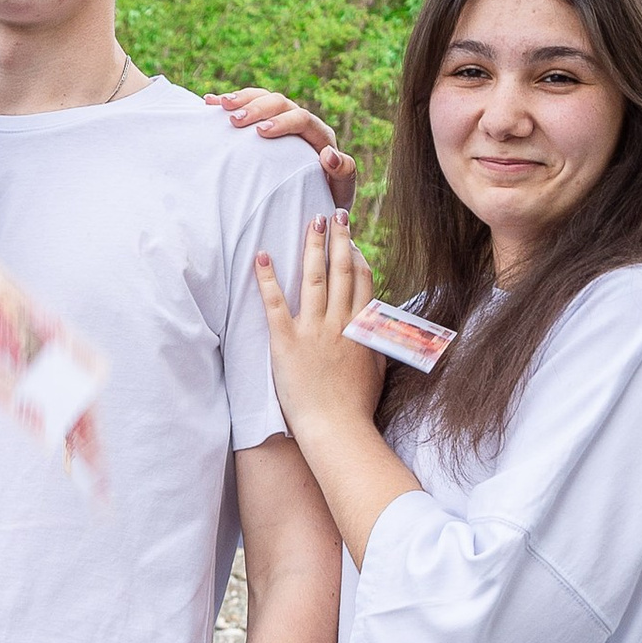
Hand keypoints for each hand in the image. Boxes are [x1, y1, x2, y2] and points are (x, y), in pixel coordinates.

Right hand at [209, 84, 356, 203]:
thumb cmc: (324, 202)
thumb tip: (329, 154)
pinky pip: (247, 105)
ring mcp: (280, 121)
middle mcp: (300, 123)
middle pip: (279, 103)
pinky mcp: (263, 124)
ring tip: (220, 105)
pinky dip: (229, 102)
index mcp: (319, 136)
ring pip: (262, 98)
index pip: (302, 119)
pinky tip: (209, 103)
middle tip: (235, 120)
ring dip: (241, 99)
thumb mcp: (338, 193)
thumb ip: (344, 175)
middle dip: (257, 108)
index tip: (261, 132)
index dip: (282, 122)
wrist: (310, 204)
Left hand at [255, 212, 388, 446]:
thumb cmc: (356, 404)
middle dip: (339, 238)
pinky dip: (268, 278)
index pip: (362, 281)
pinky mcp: (287, 342)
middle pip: (341, 270)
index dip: (357, 257)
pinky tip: (263, 255)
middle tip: (335, 213)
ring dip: (313, 246)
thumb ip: (375, 341)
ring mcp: (313, 330)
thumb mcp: (377, 368)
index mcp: (361, 328)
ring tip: (312, 221)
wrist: (337, 428)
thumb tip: (378, 325)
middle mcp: (340, 322)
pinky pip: (275, 304)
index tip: (351, 242)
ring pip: (314, 277)